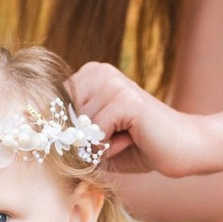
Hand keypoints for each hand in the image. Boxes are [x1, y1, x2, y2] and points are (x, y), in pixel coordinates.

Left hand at [67, 62, 213, 177]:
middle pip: (64, 122)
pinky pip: (96, 133)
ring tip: (127, 138)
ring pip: (80, 129)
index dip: (69, 134)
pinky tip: (133, 139)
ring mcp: (113, 82)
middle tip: (118, 138)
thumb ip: (69, 135)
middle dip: (85, 141)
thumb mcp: (95, 139)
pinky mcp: (125, 99)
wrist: (183, 149)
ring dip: (100, 145)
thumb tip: (39, 139)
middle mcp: (99, 72)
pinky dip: (109, 146)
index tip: (95, 139)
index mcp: (90, 75)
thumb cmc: (139, 147)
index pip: (53, 110)